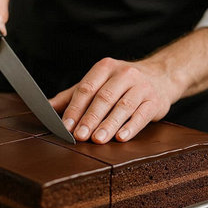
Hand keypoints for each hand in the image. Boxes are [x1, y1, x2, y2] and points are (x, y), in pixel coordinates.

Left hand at [50, 57, 179, 143]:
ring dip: (109, 124)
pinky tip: (121, 137)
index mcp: (105, 67)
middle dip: (90, 118)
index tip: (66, 126)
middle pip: (104, 97)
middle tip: (80, 136)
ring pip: (123, 106)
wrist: (160, 76)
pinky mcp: (155, 100)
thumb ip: (72, 95)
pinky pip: (142, 114)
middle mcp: (124, 74)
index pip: (86, 88)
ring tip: (98, 139)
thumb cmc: (121, 82)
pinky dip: (131, 126)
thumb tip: (47, 107)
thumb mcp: (97, 82)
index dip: (75, 108)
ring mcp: (141, 86)